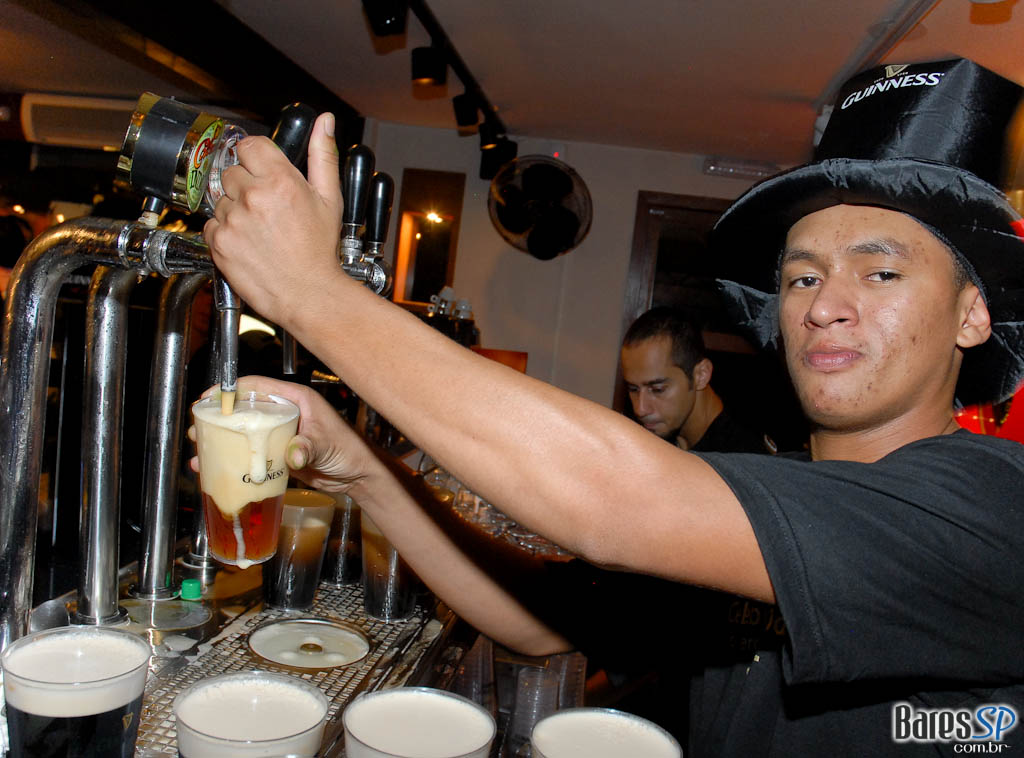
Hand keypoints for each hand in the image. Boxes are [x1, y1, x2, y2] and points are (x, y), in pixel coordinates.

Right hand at [189, 376, 373, 494]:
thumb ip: (308, 448)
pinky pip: (251, 453)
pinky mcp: (278, 454)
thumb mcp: (327, 446)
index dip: (231, 390)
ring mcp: (280, 433)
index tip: (210, 399)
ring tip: (200, 450)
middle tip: (198, 428)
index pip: (257, 386)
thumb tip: (293, 455)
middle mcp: (285, 413)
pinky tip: (215, 470)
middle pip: (244, 409)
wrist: (357, 475)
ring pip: (244, 432)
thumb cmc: (349, 450)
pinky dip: (233, 460)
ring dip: (221, 440)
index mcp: (295, 399)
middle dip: (218, 417)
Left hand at [203, 112, 346, 327]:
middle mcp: (253, 197)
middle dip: (246, 185)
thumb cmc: (319, 251)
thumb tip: (324, 122)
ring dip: (234, 209)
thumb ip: (322, 155)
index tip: (261, 169)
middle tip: (266, 207)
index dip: (255, 157)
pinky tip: (247, 241)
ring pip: (221, 198)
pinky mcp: (219, 242)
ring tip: (258, 228)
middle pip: (232, 172)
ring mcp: (233, 220)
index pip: (248, 145)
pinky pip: (211, 224)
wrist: (307, 293)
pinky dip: (224, 232)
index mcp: (280, 180)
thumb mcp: (330, 199)